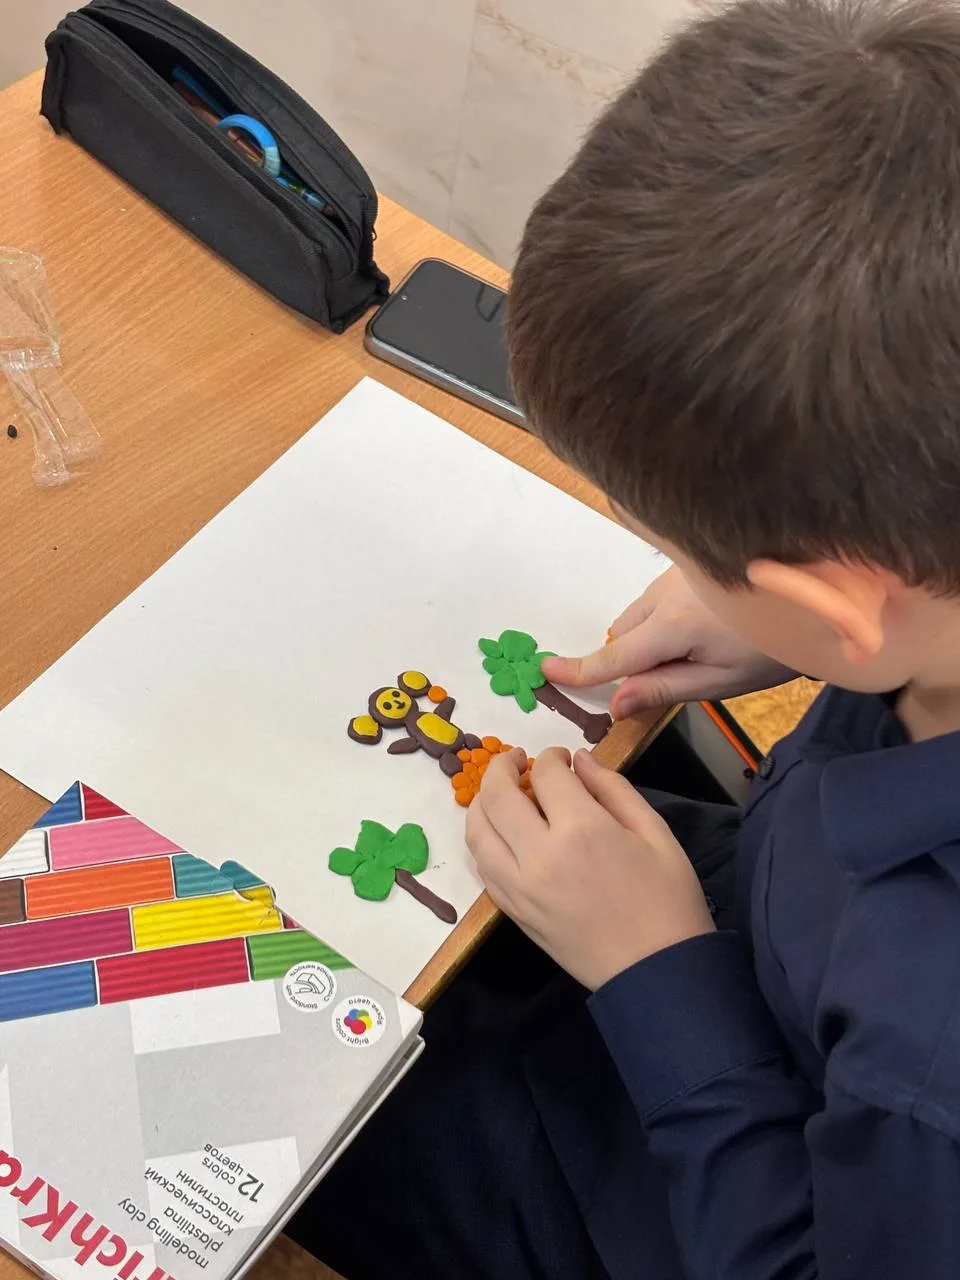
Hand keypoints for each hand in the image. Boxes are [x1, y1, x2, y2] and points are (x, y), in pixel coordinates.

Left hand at [466, 745, 714, 990]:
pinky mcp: (515, 913)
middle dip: (502, 767)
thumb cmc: (668, 901)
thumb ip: (614, 789)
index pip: (545, 774)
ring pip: (477, 832)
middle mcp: (539, 856)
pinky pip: (483, 867)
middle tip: (517, 760)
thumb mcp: (656, 833)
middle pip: (496, 796)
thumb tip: (579, 761)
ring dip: (483, 802)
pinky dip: (485, 841)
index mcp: (582, 830)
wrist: (657, 973)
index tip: (562, 758)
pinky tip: (502, 833)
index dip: (551, 756)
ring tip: (501, 793)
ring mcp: (520, 888)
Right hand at [541, 565, 793, 717]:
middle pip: (625, 634)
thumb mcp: (722, 682)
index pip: (616, 655)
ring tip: (706, 645)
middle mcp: (667, 592)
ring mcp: (677, 572)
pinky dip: (666, 615)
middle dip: (635, 658)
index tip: (546, 671)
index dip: (582, 669)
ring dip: (652, 636)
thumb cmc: (773, 648)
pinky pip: (657, 596)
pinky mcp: (687, 563)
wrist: (820, 592)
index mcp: (675, 625)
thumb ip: (665, 689)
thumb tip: (616, 703)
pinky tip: (708, 623)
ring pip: (639, 614)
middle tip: (681, 674)